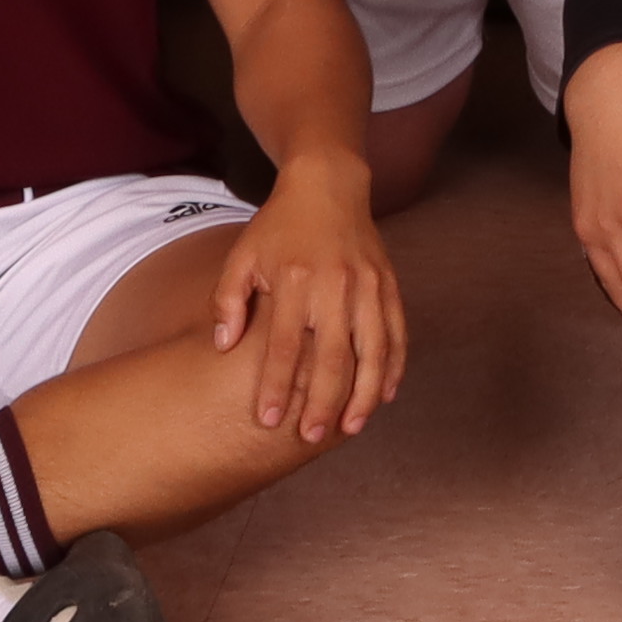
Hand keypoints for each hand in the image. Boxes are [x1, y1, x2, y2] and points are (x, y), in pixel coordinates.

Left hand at [208, 159, 407, 439]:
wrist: (328, 185)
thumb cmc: (279, 227)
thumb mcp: (242, 256)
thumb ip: (228, 301)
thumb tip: (224, 347)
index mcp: (294, 280)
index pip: (284, 346)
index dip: (276, 386)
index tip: (267, 421)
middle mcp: (335, 285)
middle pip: (333, 356)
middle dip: (321, 401)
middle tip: (311, 437)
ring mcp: (368, 286)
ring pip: (373, 351)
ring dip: (365, 394)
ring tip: (351, 427)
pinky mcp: (388, 285)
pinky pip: (396, 333)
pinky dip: (394, 367)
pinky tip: (385, 395)